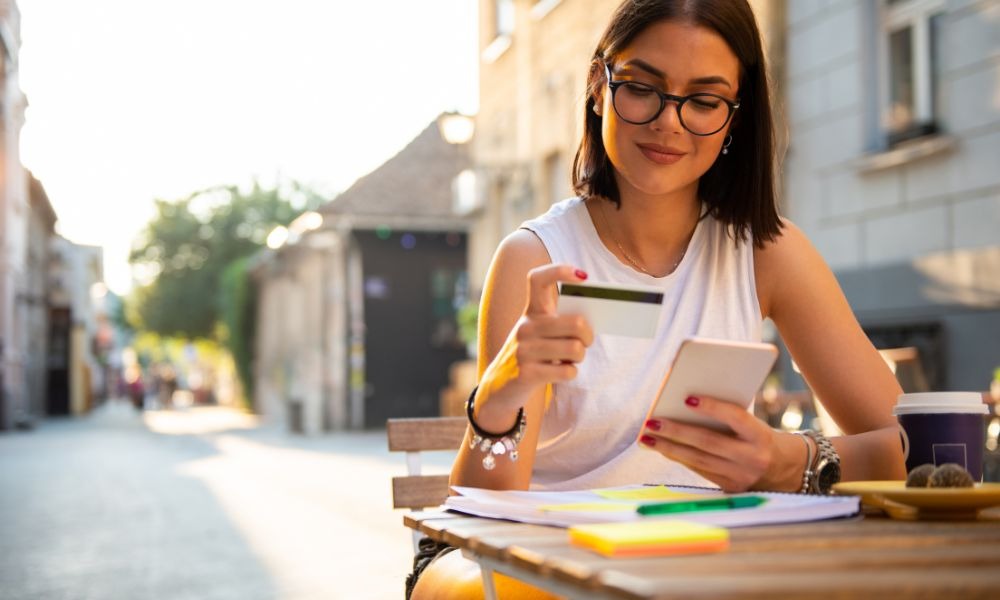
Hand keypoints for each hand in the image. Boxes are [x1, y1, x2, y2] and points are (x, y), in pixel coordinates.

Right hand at [475, 264, 593, 421]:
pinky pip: (567, 371)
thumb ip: (560, 324)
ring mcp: (524, 350)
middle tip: (584, 342)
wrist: (499, 386)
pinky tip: (560, 373)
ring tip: (568, 359)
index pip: (538, 279)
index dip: (560, 270)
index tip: (582, 276)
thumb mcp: (539, 334)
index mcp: (531, 312)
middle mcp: (526, 327)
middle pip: (576, 322)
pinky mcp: (526, 374)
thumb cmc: (531, 356)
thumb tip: (590, 322)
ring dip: (579, 358)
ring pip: (575, 349)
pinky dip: (570, 373)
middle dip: (588, 336)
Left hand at [639, 396, 802, 491]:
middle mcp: (752, 458)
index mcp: (761, 436)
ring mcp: (741, 477)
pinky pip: (700, 471)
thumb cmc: (761, 437)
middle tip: (651, 422)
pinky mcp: (730, 488)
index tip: (687, 398)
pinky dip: (679, 458)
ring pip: (698, 460)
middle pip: (708, 442)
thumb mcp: (754, 425)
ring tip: (647, 437)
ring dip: (669, 448)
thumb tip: (687, 404)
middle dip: (676, 432)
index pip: (735, 418)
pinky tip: (662, 448)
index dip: (712, 407)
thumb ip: (729, 417)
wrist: (786, 470)